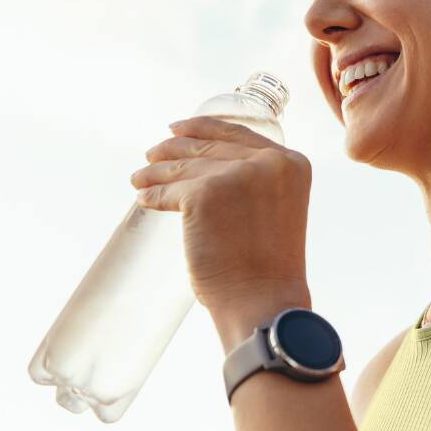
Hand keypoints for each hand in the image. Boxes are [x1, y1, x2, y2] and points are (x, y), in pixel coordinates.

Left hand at [130, 115, 311, 316]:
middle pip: (209, 147)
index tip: (179, 128)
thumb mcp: (276, 211)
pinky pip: (170, 191)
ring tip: (139, 178)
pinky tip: (144, 198)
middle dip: (175, 149)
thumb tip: (209, 169)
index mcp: (291, 164)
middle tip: (152, 154)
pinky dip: (153, 195)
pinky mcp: (205, 194)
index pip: (239, 134)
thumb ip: (256, 185)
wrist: (262, 302)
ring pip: (186, 167)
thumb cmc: (268, 271)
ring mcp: (236, 176)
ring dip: (157, 172)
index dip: (204, 127)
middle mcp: (268, 163)